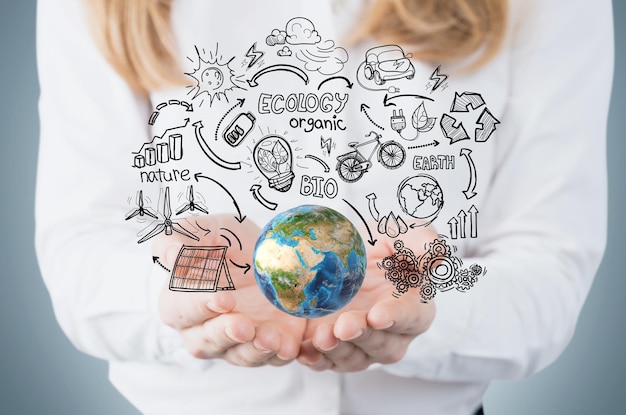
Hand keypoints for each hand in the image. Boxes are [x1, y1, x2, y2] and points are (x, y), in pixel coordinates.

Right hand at [154, 214, 305, 366]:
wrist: (270, 251)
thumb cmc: (228, 242)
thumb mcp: (206, 229)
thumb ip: (180, 238)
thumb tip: (169, 255)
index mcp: (180, 303)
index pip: (182, 310)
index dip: (199, 306)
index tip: (222, 298)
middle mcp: (205, 330)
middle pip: (208, 342)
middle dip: (225, 335)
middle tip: (242, 325)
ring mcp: (238, 342)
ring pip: (241, 356)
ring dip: (254, 351)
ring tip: (269, 338)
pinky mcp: (269, 346)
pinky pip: (274, 358)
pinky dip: (282, 355)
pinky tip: (290, 346)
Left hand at [298, 228, 437, 371]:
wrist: (338, 256)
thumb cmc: (376, 246)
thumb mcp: (397, 233)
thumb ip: (420, 240)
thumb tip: (436, 252)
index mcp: (414, 306)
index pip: (412, 315)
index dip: (397, 316)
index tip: (378, 314)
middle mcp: (392, 334)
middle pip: (382, 344)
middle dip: (363, 336)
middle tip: (344, 325)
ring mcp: (362, 347)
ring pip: (355, 358)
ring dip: (338, 350)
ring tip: (322, 336)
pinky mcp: (333, 352)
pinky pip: (326, 363)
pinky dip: (315, 360)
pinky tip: (303, 352)